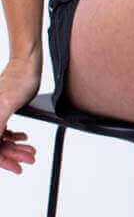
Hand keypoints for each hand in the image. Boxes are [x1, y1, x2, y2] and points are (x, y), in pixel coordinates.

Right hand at [0, 45, 41, 173]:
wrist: (26, 66)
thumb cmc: (18, 80)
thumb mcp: (5, 106)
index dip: (3, 160)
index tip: (16, 168)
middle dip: (13, 154)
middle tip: (29, 159)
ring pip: (0, 138)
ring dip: (15, 147)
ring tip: (31, 151)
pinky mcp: (0, 111)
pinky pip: (3, 130)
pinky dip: (13, 136)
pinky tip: (23, 139)